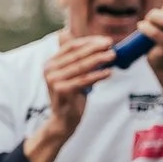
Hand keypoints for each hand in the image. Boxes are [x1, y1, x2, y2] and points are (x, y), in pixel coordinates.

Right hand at [25, 35, 113, 161]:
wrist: (63, 120)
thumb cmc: (72, 96)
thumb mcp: (74, 75)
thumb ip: (81, 61)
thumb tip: (102, 46)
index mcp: (51, 63)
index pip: (71, 46)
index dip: (89, 41)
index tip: (105, 40)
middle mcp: (50, 70)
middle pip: (77, 55)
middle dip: (96, 48)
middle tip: (111, 45)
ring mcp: (54, 80)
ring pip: (82, 66)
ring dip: (99, 59)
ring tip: (113, 56)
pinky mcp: (63, 91)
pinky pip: (84, 80)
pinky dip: (98, 75)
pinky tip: (108, 72)